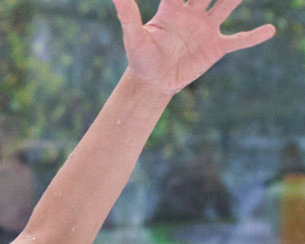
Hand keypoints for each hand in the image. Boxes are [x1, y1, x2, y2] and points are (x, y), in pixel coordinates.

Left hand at [114, 0, 273, 94]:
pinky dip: (253, 36)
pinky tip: (270, 30)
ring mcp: (205, 30)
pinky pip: (238, 40)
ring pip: (226, 6)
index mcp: (171, 9)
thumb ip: (127, 14)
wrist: (151, 83)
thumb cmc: (139, 59)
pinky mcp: (215, 48)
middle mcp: (191, 14)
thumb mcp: (133, 36)